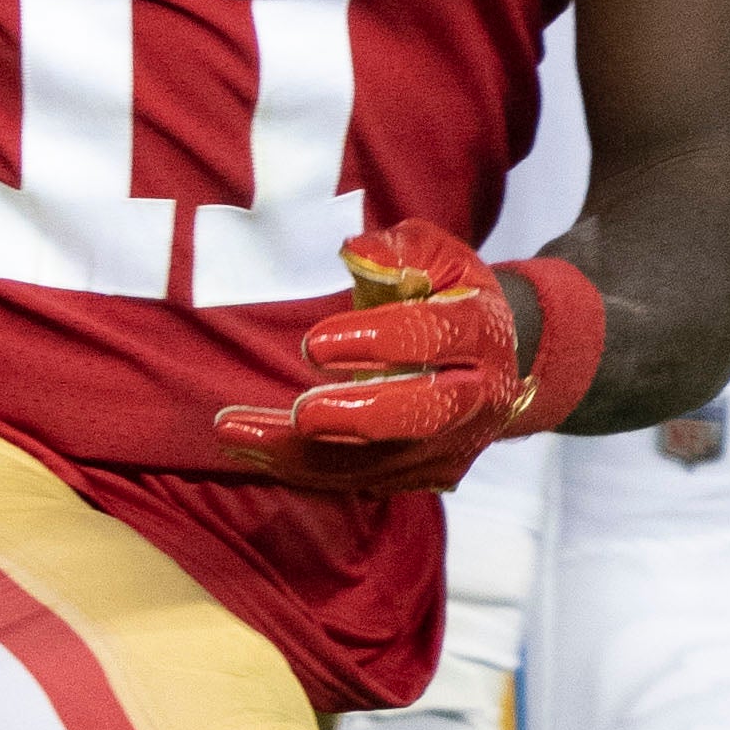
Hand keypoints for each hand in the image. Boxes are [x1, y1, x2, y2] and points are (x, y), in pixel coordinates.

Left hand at [213, 222, 595, 493]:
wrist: (494, 356)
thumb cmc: (449, 294)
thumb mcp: (436, 254)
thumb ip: (400, 248)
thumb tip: (358, 253)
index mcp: (482, 330)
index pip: (436, 338)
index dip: (379, 342)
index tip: (314, 345)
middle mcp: (478, 396)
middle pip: (423, 416)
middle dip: (357, 417)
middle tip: (299, 413)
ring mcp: (455, 444)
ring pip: (380, 462)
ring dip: (304, 454)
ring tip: (235, 432)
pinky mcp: (427, 474)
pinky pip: (363, 481)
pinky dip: (305, 470)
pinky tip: (253, 450)